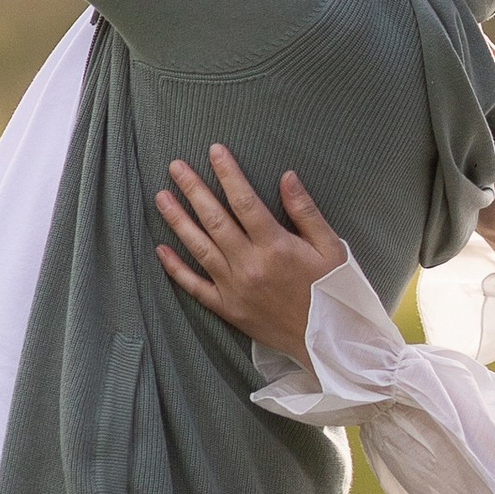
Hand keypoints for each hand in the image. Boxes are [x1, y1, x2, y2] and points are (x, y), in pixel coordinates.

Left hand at [155, 146, 346, 357]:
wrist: (329, 343)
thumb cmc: (333, 292)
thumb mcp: (331, 247)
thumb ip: (305, 211)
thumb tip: (286, 176)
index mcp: (276, 246)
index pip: (244, 201)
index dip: (228, 173)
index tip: (214, 150)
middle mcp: (250, 265)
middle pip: (215, 220)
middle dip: (193, 189)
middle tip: (175, 166)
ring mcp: (235, 289)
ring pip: (199, 248)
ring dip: (178, 220)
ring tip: (161, 196)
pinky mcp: (229, 309)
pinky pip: (195, 287)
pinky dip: (176, 269)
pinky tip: (160, 250)